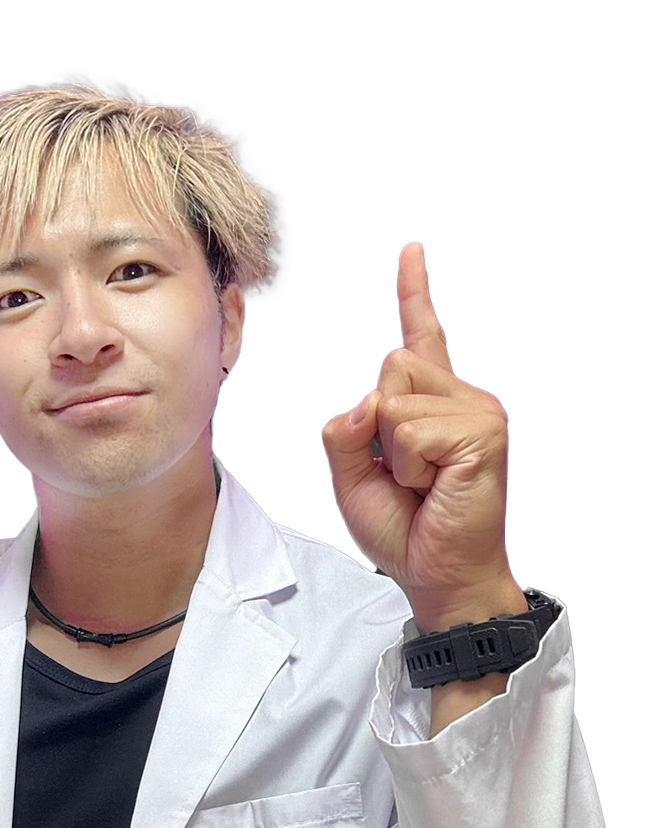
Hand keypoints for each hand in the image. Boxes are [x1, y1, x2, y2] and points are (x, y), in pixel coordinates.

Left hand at [321, 242, 525, 632]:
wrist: (438, 575)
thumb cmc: (406, 532)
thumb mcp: (351, 479)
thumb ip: (345, 433)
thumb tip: (366, 402)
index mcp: (432, 406)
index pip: (421, 338)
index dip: (414, 294)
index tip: (412, 253)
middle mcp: (459, 398)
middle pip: (390, 365)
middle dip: (377, 424)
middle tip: (405, 473)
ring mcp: (475, 411)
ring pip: (394, 397)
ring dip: (392, 451)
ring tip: (421, 482)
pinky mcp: (481, 431)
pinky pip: (410, 429)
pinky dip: (407, 465)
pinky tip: (433, 485)